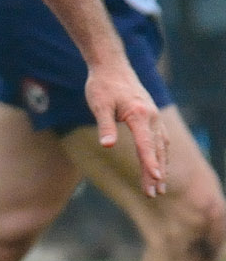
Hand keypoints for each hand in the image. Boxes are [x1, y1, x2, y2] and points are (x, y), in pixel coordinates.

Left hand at [84, 63, 168, 196]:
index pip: (146, 144)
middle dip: (156, 173)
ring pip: (161, 146)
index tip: (155, 179)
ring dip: (161, 166)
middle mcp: (151, 116)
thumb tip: (107, 145)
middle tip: (154, 194)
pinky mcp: (151, 115)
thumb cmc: (101, 86)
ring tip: (159, 187)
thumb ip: (104, 125)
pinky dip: (161, 154)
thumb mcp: (98, 105)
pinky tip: (159, 165)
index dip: (150, 163)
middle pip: (155, 149)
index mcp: (139, 115)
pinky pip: (160, 139)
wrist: (111, 66)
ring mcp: (153, 116)